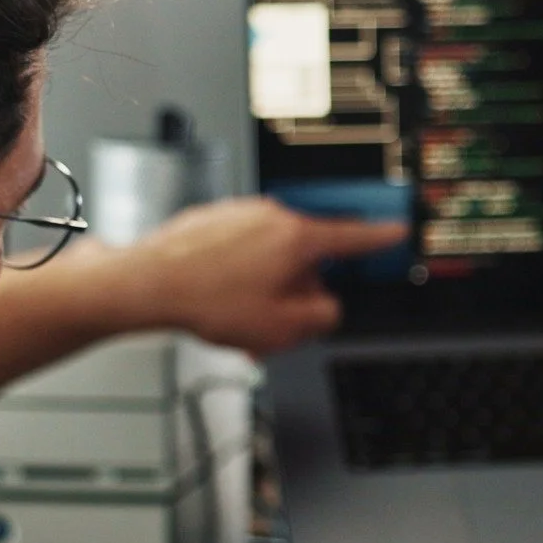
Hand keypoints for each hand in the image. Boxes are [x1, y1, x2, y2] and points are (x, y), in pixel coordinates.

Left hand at [104, 197, 406, 355]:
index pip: (353, 237)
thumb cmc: (207, 301)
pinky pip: (241, 249)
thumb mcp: (282, 328)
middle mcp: (271, 216)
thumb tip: (327, 306)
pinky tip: (217, 301)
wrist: (146, 284)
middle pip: (305, 256)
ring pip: (270, 256)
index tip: (396, 230)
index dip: (380, 238)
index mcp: (297, 239)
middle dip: (297, 290)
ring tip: (238, 321)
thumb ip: (322, 316)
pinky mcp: (212, 219)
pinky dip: (237, 275)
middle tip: (277, 323)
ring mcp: (239, 214)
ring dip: (264, 288)